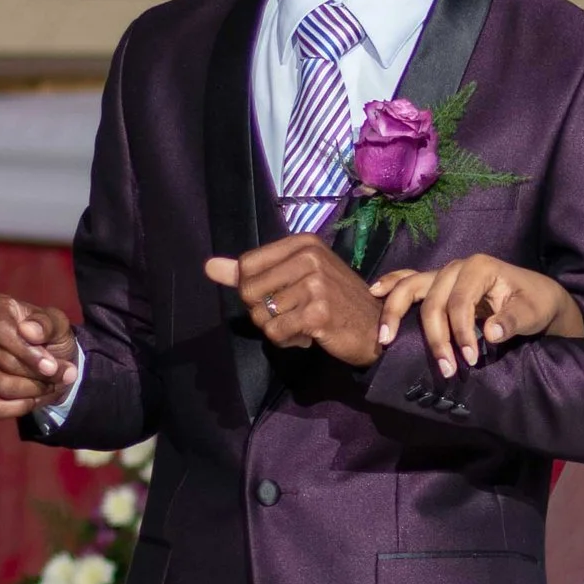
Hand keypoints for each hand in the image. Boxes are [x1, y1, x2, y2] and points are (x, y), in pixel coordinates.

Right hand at [0, 294, 80, 420]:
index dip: (29, 354)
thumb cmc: (48, 335)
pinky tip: (34, 399)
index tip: (52, 366)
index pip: (2, 333)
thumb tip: (28, 331)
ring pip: (1, 386)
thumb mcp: (57, 324)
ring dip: (34, 391)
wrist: (46, 359)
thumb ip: (47, 324)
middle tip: (64, 376)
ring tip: (51, 385)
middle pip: (4, 362)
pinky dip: (19, 408)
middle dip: (40, 375)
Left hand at [203, 237, 383, 369]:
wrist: (374, 328)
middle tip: (291, 313)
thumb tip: (209, 267)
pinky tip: (307, 336)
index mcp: (303, 243)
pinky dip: (286, 340)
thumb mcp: (295, 277)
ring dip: (277, 328)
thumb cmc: (334, 301)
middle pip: (249, 290)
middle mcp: (309, 257)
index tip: (280, 295)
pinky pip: (276, 332)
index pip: (247, 265)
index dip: (253, 289)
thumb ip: (250, 272)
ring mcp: (315, 284)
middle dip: (262, 311)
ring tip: (302, 324)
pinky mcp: (318, 312)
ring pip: (261, 315)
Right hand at [373, 255, 583, 375]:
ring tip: (385, 340)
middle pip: (432, 301)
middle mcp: (456, 267)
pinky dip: (391, 285)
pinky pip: (408, 280)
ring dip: (396, 313)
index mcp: (480, 268)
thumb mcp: (533, 312)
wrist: (536, 296)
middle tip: (445, 369)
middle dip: (435, 338)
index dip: (461, 333)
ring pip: (411, 288)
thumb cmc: (535, 303)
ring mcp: (443, 274)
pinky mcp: (437, 284)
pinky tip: (374, 294)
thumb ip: (513, 320)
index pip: (459, 303)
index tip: (469, 361)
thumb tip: (490, 332)